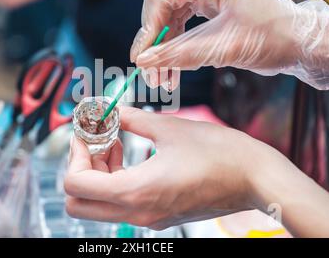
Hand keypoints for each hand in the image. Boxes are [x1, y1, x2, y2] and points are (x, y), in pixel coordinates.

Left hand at [64, 106, 279, 229]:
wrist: (255, 178)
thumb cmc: (219, 152)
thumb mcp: (168, 127)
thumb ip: (130, 118)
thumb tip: (108, 111)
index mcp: (136, 192)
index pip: (75, 185)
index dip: (73, 154)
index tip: (84, 132)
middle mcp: (137, 213)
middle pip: (79, 203)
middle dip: (79, 168)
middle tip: (94, 140)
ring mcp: (148, 218)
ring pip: (98, 204)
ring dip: (97, 173)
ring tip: (114, 141)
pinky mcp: (159, 215)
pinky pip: (121, 203)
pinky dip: (115, 180)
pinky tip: (130, 153)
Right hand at [130, 0, 328, 89]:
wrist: (299, 41)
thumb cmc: (272, 39)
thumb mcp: (223, 49)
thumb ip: (179, 55)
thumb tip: (143, 62)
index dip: (147, 29)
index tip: (140, 59)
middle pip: (162, 7)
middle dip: (155, 43)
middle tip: (151, 75)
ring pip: (169, 17)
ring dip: (163, 48)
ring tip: (162, 79)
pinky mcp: (208, 0)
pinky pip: (181, 21)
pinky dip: (175, 45)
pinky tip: (171, 68)